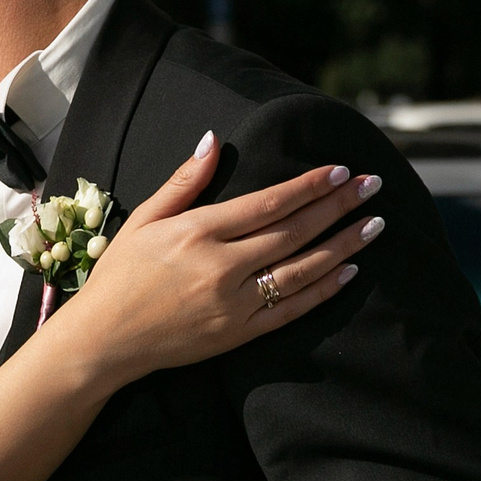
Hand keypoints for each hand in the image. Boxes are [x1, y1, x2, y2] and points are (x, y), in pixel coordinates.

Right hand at [54, 135, 383, 385]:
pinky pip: (293, 309)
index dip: (309, 186)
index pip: (269, 203)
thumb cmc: (121, 275)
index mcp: (198, 232)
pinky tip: (350, 271)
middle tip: (373, 187)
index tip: (341, 171)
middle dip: (339, 207)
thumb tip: (213, 139)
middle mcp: (221, 267)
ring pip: (303, 269)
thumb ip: (184, 181)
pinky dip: (325, 289)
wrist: (105, 341)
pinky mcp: (240, 333)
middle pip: (295, 231)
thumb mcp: (145, 219)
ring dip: (344, 245)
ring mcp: (234, 303)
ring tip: (375, 225)